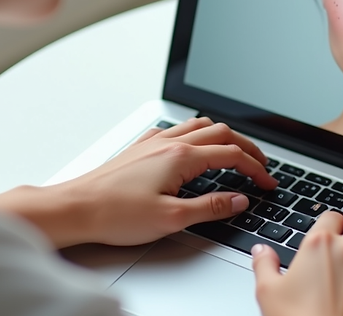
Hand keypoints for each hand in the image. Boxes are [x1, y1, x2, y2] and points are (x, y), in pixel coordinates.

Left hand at [0, 117, 277, 247]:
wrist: (75, 208)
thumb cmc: (115, 214)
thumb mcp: (171, 219)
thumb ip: (210, 207)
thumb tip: (238, 200)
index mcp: (181, 157)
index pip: (232, 155)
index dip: (256, 169)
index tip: (267, 183)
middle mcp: (169, 142)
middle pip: (222, 133)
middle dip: (246, 148)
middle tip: (260, 166)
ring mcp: (153, 141)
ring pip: (200, 125)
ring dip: (224, 137)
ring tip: (235, 154)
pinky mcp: (140, 147)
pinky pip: (178, 129)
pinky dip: (197, 134)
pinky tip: (194, 148)